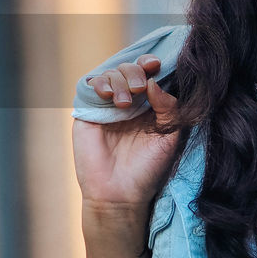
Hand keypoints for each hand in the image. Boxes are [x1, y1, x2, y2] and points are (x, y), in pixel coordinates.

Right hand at [73, 54, 182, 218]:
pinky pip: (89, 85)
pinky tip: (108, 95)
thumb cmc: (148, 168)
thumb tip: (153, 81)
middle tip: (139, 89)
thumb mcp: (169, 135)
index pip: (148, 75)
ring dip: (119, 80)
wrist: (119, 192)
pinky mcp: (87, 112)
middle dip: (134, 72)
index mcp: (148, 106)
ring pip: (109, 74)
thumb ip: (168, 106)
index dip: (150, 64)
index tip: (155, 65)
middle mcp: (127, 103)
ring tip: (124, 104)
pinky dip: (99, 83)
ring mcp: (106, 106)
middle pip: (128, 69)